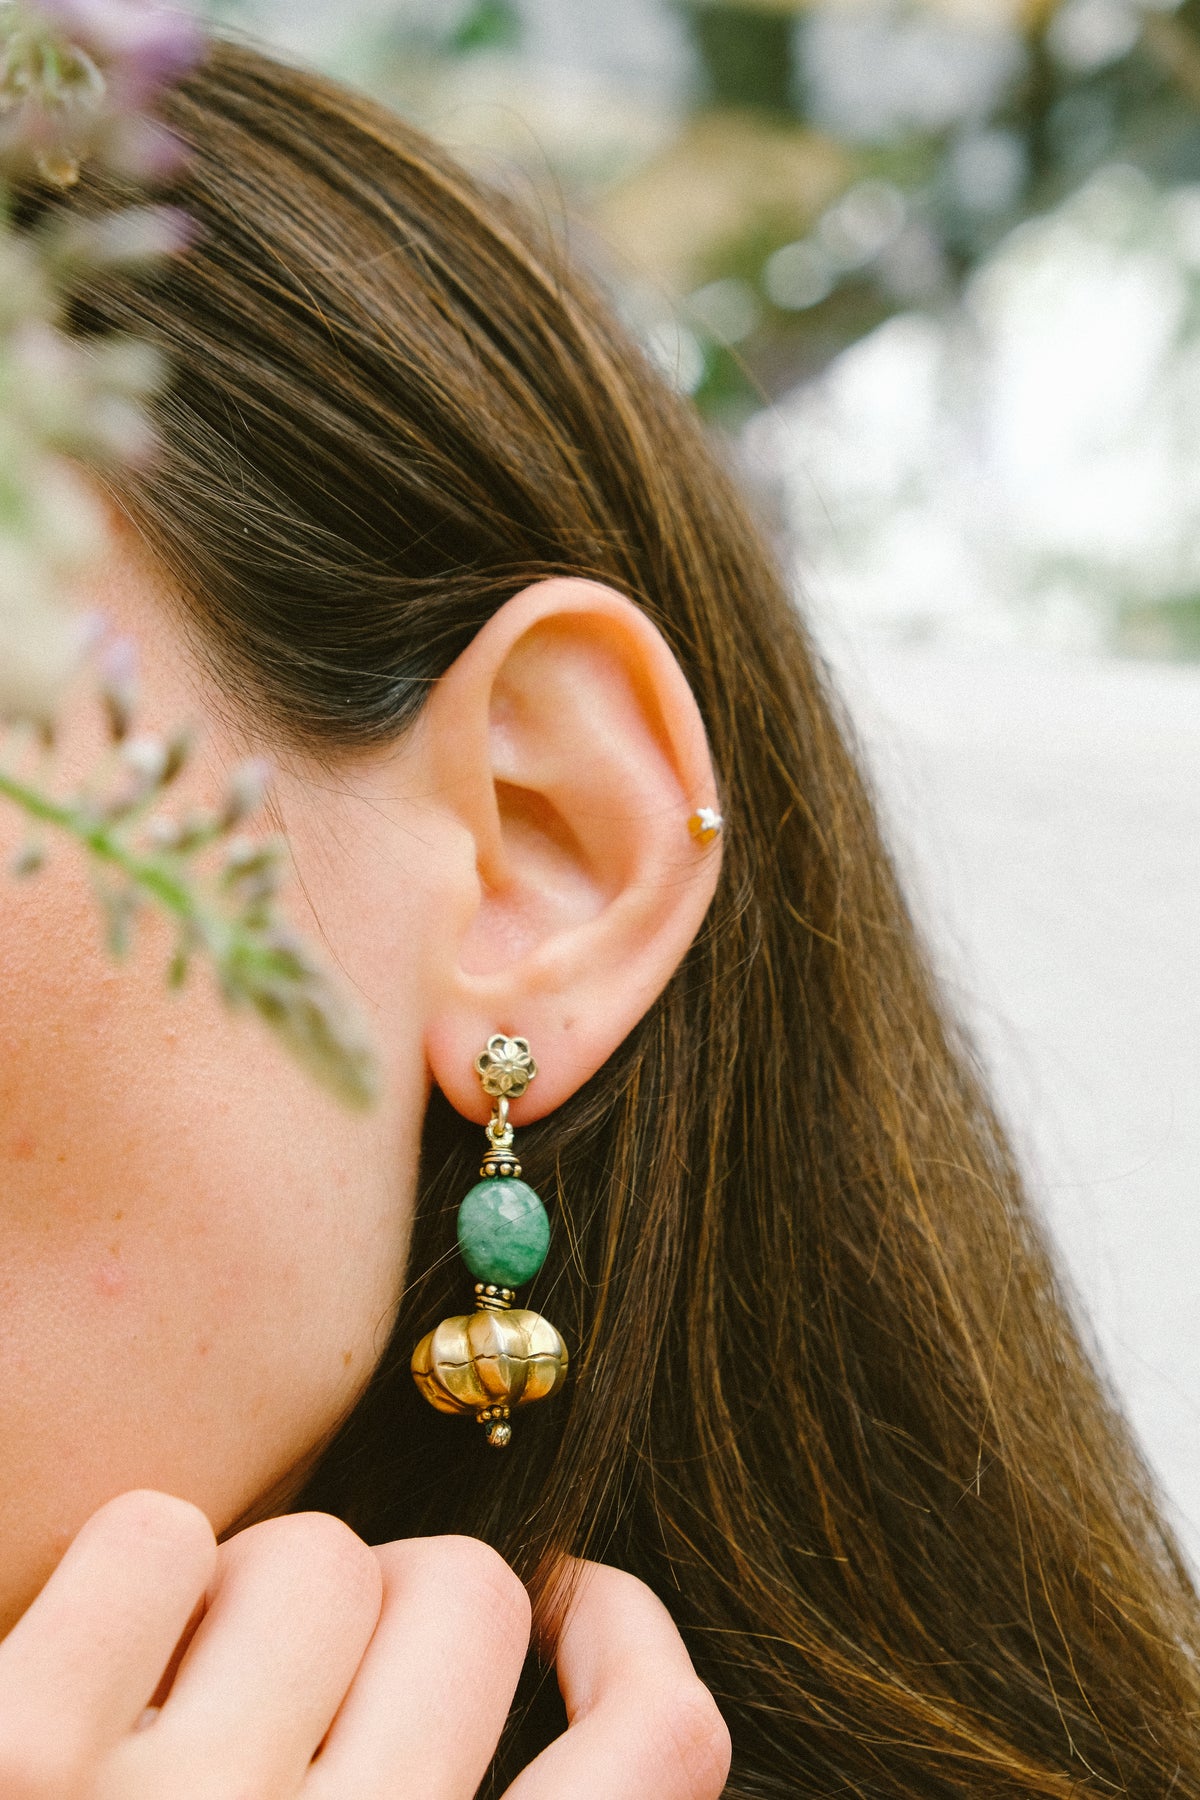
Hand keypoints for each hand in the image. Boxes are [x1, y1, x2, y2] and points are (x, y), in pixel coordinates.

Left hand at [0, 1489, 730, 1798]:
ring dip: (256, 1602)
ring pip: (316, 1552)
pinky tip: (86, 1688)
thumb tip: (529, 1632)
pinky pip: (158, 1535)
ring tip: (182, 1708)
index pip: (656, 1745)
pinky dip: (130, 1586)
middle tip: (311, 1690)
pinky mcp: (15, 1752)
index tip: (579, 1607)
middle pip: (463, 1592)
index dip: (629, 1643)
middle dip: (397, 1614)